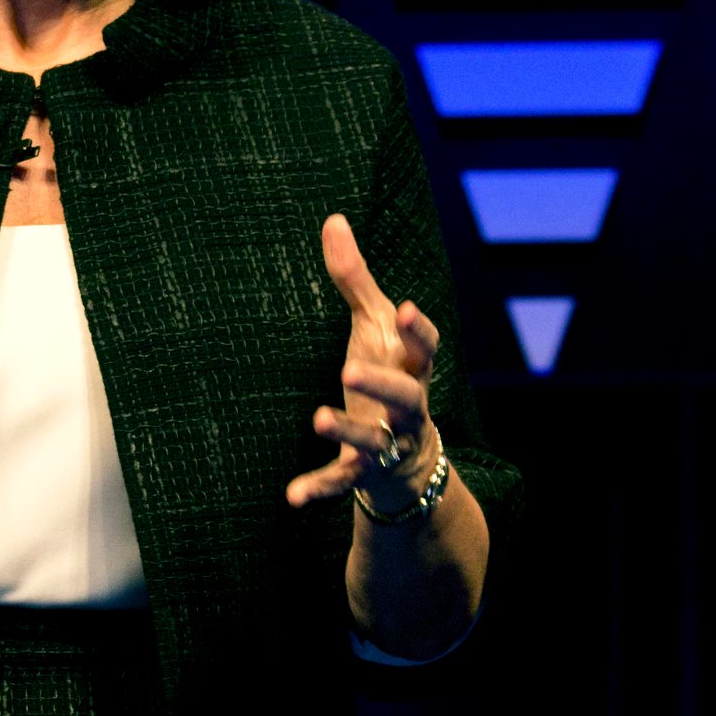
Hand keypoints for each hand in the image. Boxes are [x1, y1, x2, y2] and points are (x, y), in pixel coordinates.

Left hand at [285, 214, 440, 509]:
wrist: (409, 460)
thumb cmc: (387, 376)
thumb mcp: (371, 329)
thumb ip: (354, 280)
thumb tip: (333, 219)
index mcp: (410, 368)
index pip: (424, 348)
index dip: (416, 330)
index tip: (403, 308)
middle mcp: (406, 409)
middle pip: (407, 397)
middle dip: (383, 383)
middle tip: (350, 366)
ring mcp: (388, 445)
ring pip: (374, 441)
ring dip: (348, 429)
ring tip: (316, 416)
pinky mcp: (364, 474)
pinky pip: (342, 483)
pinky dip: (319, 488)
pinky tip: (291, 497)